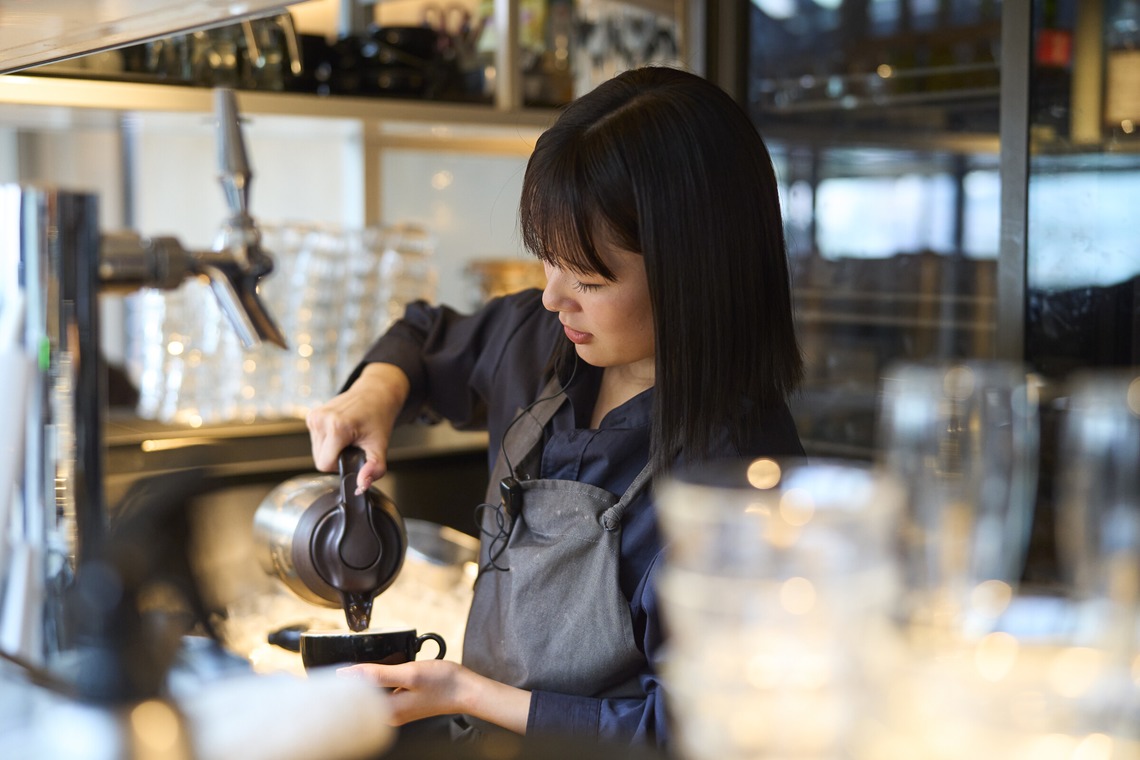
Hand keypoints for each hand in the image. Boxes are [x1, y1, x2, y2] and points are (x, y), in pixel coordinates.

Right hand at [306, 363, 410, 492]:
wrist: (375, 394)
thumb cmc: (378, 418)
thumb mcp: (380, 446)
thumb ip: (374, 468)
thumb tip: (362, 485)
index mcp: (336, 427)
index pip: (324, 464)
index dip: (340, 465)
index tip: (353, 454)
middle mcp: (321, 420)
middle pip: (319, 459)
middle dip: (336, 458)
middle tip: (352, 445)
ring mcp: (314, 416)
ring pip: (316, 451)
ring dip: (331, 449)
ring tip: (348, 436)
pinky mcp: (312, 416)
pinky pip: (316, 440)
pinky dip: (328, 441)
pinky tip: (341, 431)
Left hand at [337, 660, 530, 734]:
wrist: (466, 689)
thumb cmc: (443, 682)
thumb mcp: (409, 673)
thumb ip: (377, 674)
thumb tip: (347, 675)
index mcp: (387, 712)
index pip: (351, 703)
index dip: (335, 690)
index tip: (319, 677)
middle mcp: (388, 715)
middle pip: (357, 702)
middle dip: (342, 687)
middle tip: (326, 671)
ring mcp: (395, 710)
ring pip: (367, 697)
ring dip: (358, 684)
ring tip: (344, 670)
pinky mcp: (401, 703)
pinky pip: (379, 694)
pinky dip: (372, 683)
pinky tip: (372, 672)